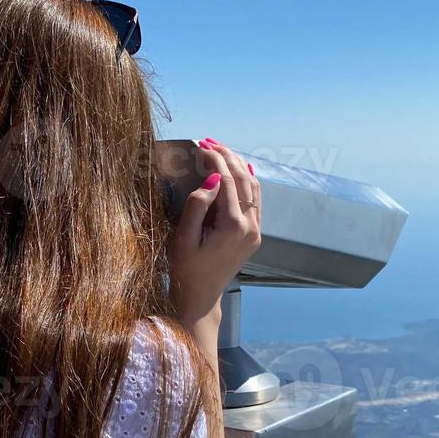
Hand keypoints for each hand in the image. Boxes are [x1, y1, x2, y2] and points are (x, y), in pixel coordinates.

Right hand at [167, 138, 261, 325]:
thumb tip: (213, 180)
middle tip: (209, 141)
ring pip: (253, 188)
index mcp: (232, 226)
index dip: (214, 160)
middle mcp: (250, 226)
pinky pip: (255, 200)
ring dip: (238, 166)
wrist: (200, 296)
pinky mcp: (254, 234)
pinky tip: (240, 170)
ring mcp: (255, 231)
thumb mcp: (183, 238)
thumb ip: (197, 206)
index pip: (227, 182)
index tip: (201, 145)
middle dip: (227, 157)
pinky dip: (247, 181)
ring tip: (220, 150)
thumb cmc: (185, 269)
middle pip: (243, 180)